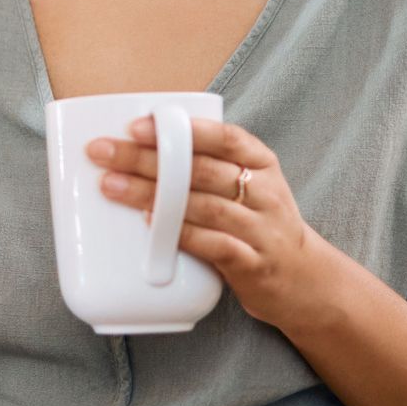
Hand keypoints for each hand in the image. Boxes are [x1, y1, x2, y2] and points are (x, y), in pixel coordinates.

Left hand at [85, 116, 337, 331]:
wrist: (303, 279)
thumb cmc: (257, 223)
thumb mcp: (247, 184)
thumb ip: (206, 165)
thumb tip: (135, 146)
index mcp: (261, 163)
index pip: (224, 137)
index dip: (181, 128)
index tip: (137, 126)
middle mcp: (264, 192)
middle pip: (201, 169)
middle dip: (147, 159)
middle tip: (103, 153)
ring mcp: (261, 229)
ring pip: (203, 205)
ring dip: (153, 195)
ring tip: (112, 186)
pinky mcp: (252, 264)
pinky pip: (214, 245)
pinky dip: (182, 233)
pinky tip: (152, 224)